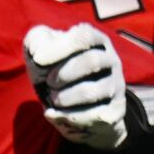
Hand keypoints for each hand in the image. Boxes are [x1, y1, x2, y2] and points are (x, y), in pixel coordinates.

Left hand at [23, 24, 128, 149]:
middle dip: (62, 74)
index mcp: (95, 40)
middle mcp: (111, 60)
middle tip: (48, 82)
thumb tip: (40, 56)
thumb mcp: (40, 49)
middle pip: (91, 61)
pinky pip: (94, 115)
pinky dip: (68, 116)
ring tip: (54, 99)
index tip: (38, 59)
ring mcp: (117, 85)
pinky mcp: (116, 109)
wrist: (70, 105)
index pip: (84, 37)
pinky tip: (55, 114)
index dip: (59, 47)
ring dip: (64, 97)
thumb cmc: (53, 70)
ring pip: (91, 91)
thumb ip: (37, 41)